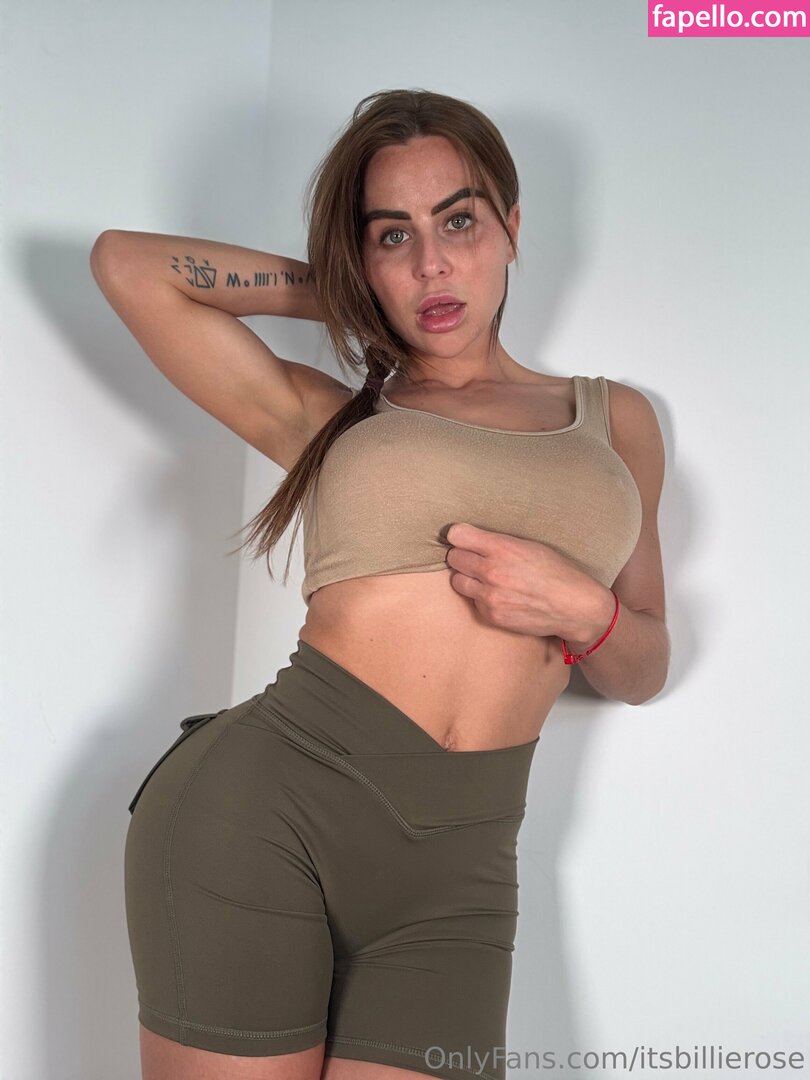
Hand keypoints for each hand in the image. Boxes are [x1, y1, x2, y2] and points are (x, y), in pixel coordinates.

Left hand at [443, 522, 614, 643]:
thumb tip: (473, 539)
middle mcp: (492, 571)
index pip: (457, 535)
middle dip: (462, 557)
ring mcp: (490, 596)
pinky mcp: (491, 615)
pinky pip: (473, 602)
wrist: (574, 607)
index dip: (459, 536)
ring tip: (484, 578)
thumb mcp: (530, 546)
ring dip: (467, 578)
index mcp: (502, 548)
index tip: (464, 538)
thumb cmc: (557, 572)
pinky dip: (480, 598)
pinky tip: (499, 595)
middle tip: (475, 559)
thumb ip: (499, 542)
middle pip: (453, 558)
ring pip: (457, 581)